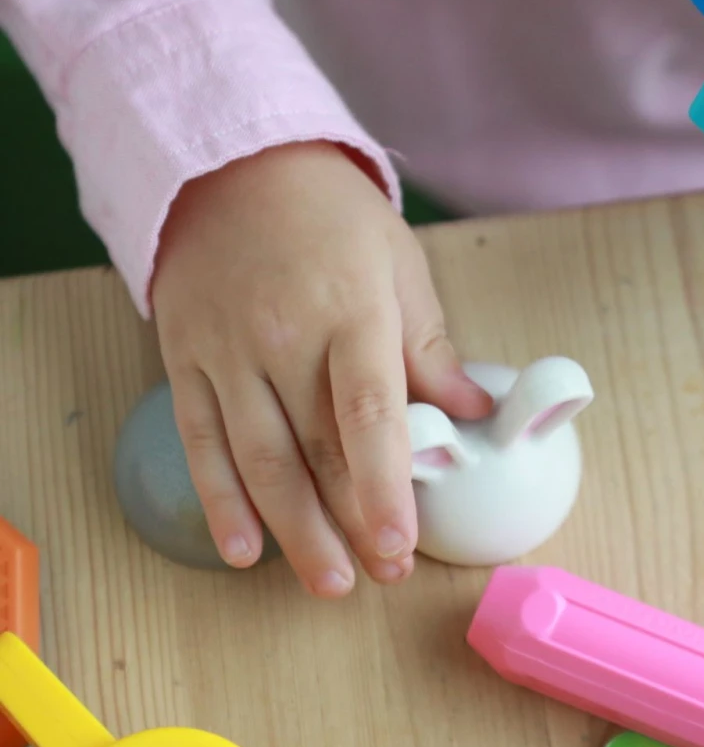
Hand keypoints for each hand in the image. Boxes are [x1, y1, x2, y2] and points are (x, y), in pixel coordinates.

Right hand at [152, 143, 492, 595]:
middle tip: (381, 576)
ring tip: (328, 582)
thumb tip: (474, 415)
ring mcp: (225, 352)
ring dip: (293, 530)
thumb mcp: (398, 266)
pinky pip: (201, 443)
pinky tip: (244, 550)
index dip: (383, 487)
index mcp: (349, 312)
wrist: (231, 165)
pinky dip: (220, 502)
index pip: (369, 417)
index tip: (400, 543)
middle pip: (315, 451)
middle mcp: (282, 337)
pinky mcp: (185, 361)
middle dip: (349, 524)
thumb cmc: (332, 219)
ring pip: (258, 460)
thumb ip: (430, 348)